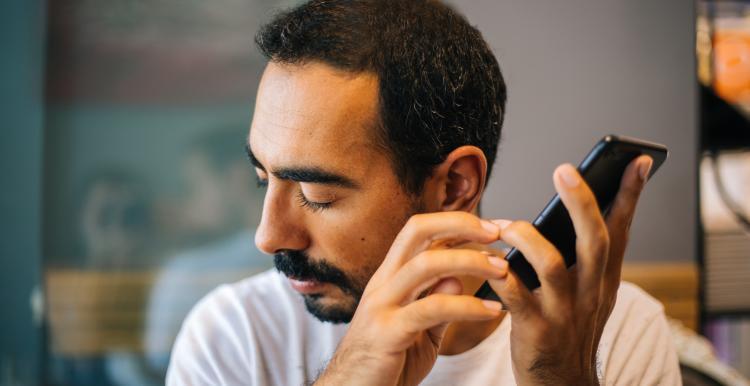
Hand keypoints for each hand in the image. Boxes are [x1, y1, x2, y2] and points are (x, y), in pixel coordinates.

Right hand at [315, 212, 507, 385]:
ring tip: (501, 270)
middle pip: (417, 232)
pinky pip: (432, 309)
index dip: (454, 223)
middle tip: (497, 232)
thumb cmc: (385, 364)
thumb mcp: (419, 330)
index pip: (419, 232)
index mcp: (390, 279)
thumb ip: (437, 304)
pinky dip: (467, 305)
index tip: (490, 228)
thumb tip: (457, 277)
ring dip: (469, 261)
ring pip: (425, 264)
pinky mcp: (387, 332)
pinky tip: (490, 310)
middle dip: (459, 224)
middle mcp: (383, 284)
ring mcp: (382, 306)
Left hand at [489, 155, 653, 384]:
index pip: (621, 230)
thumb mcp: (591, 293)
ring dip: (525, 237)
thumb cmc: (569, 327)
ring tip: (504, 225)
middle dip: (580, 202)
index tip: (637, 161)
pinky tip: (488, 261)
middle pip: (593, 240)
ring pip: (550, 264)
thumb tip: (580, 207)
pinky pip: (514, 295)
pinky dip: (499, 275)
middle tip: (564, 170)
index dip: (630, 195)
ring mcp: (564, 311)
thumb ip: (587, 256)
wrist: (562, 382)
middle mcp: (591, 291)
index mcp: (604, 278)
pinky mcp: (536, 329)